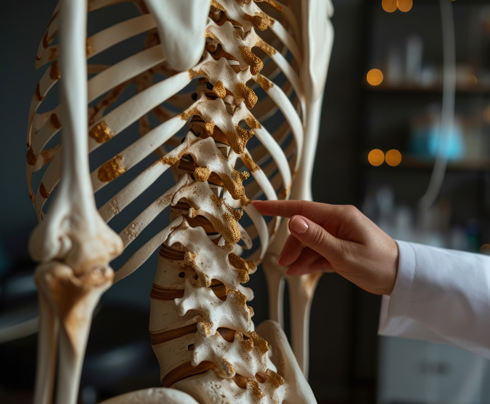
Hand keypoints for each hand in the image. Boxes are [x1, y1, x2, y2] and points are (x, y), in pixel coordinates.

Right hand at [252, 200, 398, 294]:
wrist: (401, 278)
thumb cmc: (379, 265)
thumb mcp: (345, 255)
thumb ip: (317, 238)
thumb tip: (294, 222)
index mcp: (340, 216)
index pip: (302, 209)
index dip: (278, 208)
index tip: (259, 206)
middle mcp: (338, 222)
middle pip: (304, 229)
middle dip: (292, 246)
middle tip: (285, 264)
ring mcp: (339, 234)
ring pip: (309, 241)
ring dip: (300, 256)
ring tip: (293, 271)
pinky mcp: (340, 246)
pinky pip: (318, 250)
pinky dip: (309, 260)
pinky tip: (300, 270)